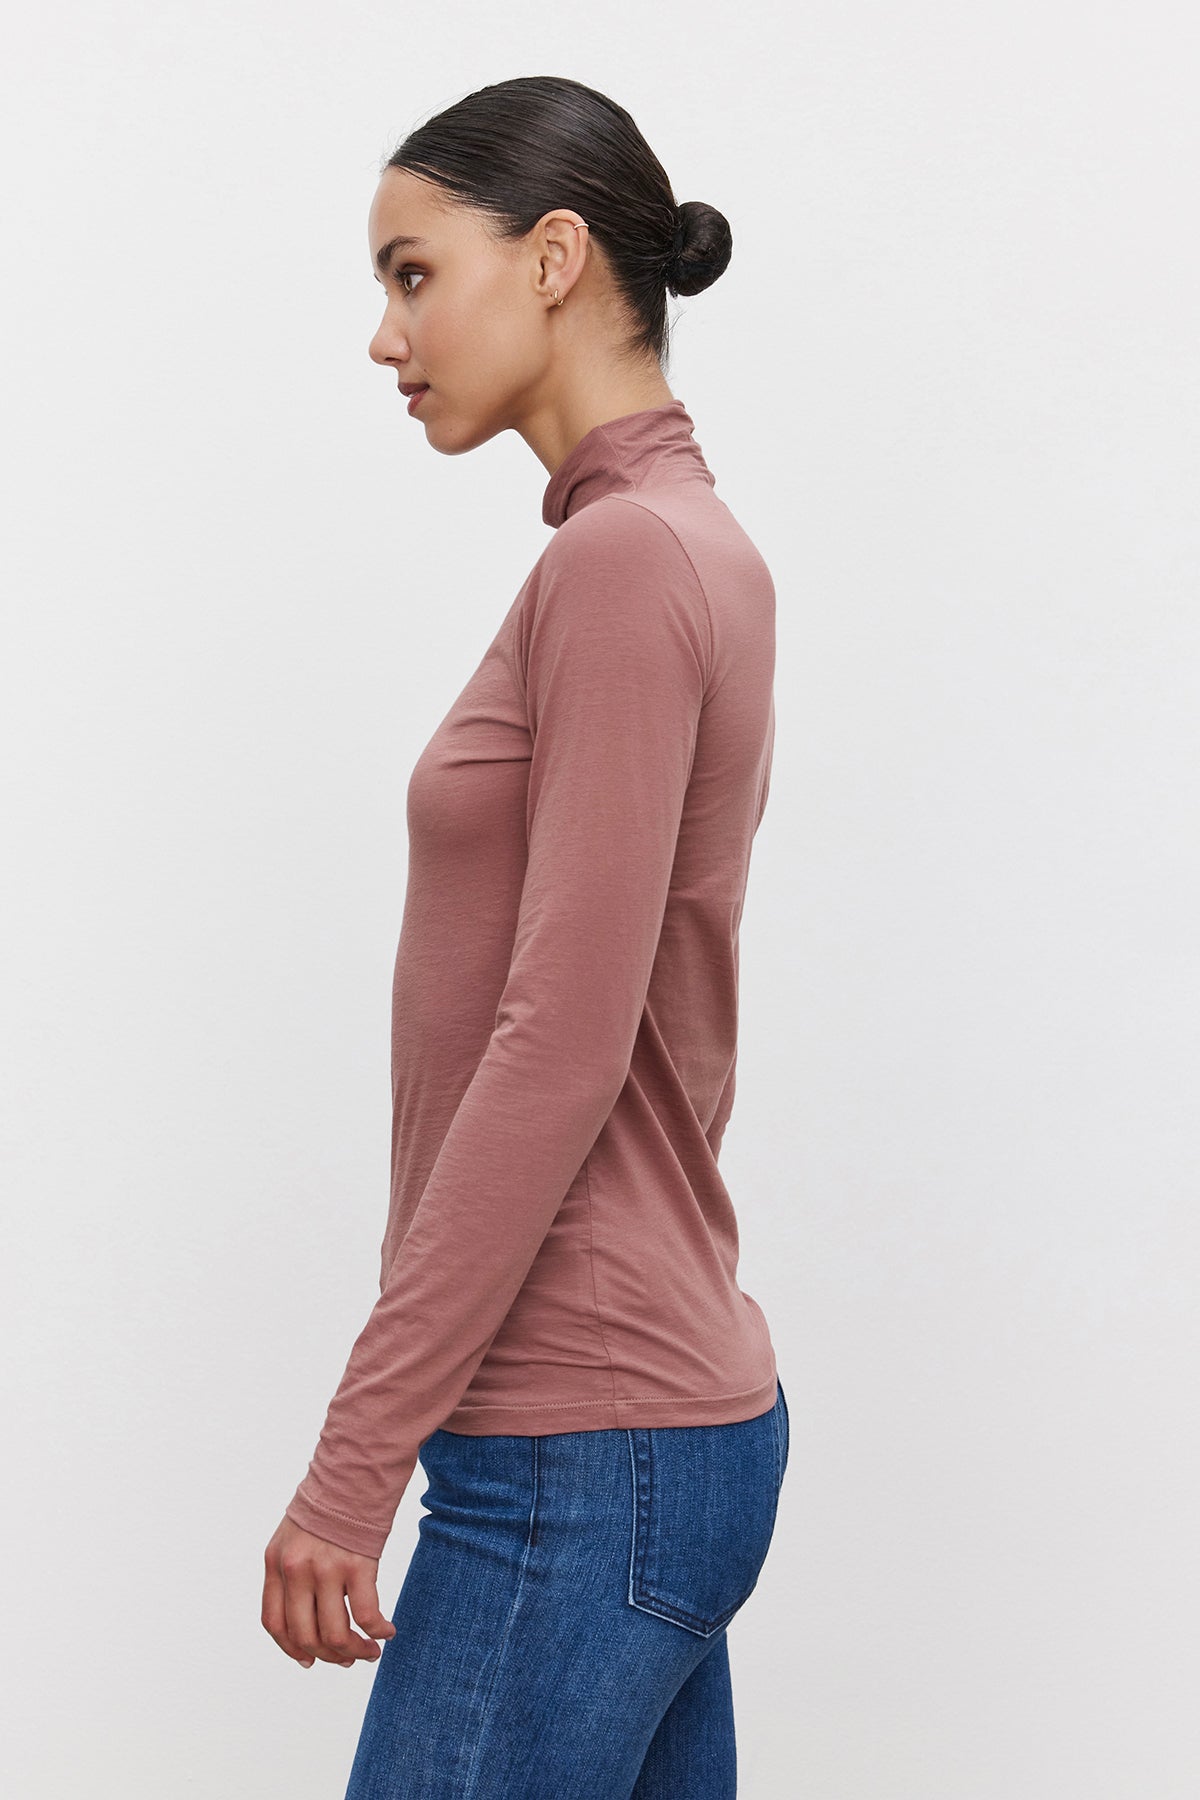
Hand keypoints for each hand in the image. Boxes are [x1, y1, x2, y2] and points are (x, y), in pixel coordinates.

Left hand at [262, 1515, 396, 1668]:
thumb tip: (307, 1613)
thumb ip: (293, 1570)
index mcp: (275, 1562)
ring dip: (354, 1651)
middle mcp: (295, 1569)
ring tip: (370, 1652)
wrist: (353, 1465)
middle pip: (304, 1635)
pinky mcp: (356, 1564)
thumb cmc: (330, 1500)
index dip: (291, 1649)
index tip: (310, 1660)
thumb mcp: (295, 1533)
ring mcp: (325, 1568)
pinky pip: (365, 1614)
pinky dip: (377, 1630)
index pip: (274, 1623)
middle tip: (348, 1659)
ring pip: (334, 1633)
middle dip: (327, 1655)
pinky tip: (387, 1632)